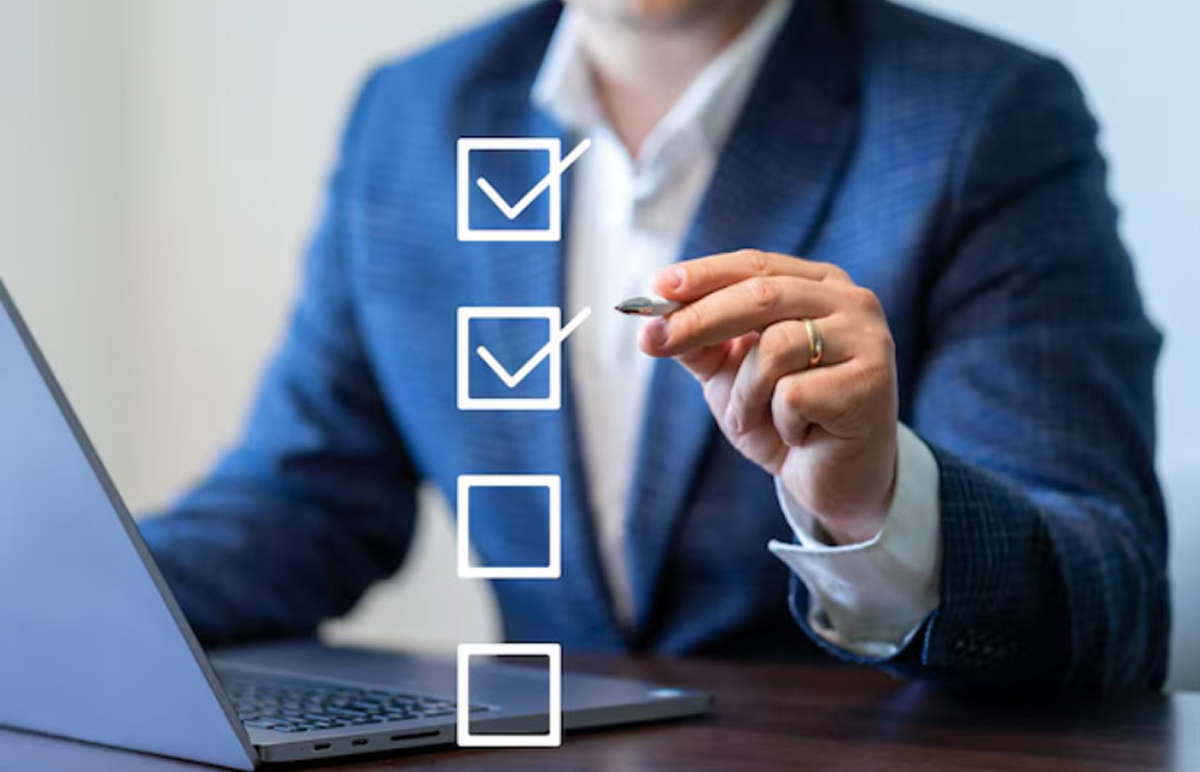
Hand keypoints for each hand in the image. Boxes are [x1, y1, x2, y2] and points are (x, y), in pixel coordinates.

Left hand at [638, 250, 898, 544]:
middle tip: (652, 339)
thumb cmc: (786, 419)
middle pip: (762, 295)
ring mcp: (867, 340)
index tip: (657, 286)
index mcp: (818, 285)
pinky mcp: (870, 383)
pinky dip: (780, 422)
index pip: (756, 265)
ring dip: (744, 392)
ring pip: (776, 346)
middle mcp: (850, 302)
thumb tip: (652, 322)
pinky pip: (795, 394)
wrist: (835, 481)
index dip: (704, 274)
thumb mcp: (733, 374)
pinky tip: (799, 435)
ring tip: (750, 419)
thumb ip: (701, 343)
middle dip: (699, 319)